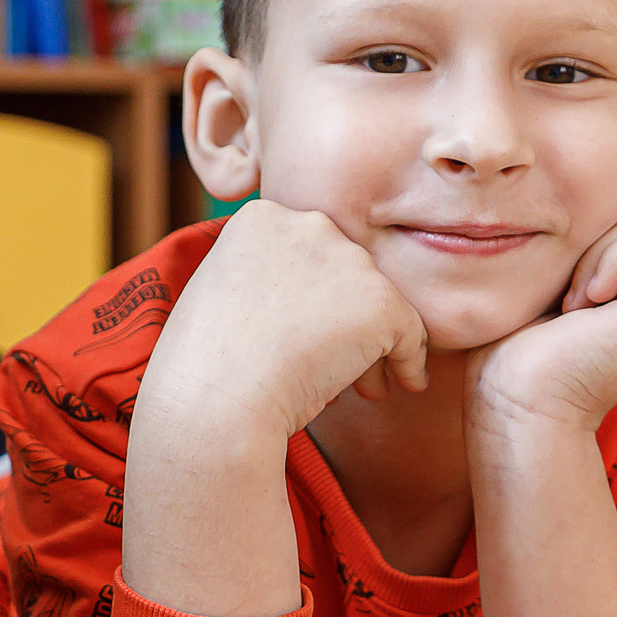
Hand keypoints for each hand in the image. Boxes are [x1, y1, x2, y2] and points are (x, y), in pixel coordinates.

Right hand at [138, 201, 430, 451]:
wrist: (214, 400)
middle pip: (344, 272)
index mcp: (262, 217)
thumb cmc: (204, 366)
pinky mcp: (381, 301)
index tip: (298, 337)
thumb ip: (263, 277)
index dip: (309, 298)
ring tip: (361, 387)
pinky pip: (411, 333)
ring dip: (370, 343)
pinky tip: (405, 384)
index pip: (307, 252)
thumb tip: (310, 300)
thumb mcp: (219, 295)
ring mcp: (348, 260)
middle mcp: (309, 224)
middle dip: (342, 318)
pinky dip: (410, 361)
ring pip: (377, 303)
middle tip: (331, 363)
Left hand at [468, 211, 616, 437]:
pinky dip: (609, 262)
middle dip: (588, 248)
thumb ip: (584, 250)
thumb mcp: (554, 283)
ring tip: (575, 308)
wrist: (517, 400)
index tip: (559, 297)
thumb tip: (585, 199)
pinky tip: (588, 305)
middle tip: (567, 304)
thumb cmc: (516, 350)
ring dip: (593, 259)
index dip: (583, 242)